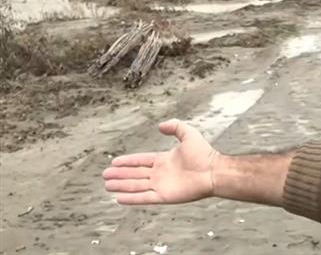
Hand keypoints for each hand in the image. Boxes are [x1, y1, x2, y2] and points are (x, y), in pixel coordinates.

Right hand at [103, 119, 219, 204]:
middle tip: (105, 175)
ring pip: (136, 186)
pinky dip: (131, 198)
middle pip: (135, 174)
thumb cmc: (204, 154)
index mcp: (164, 160)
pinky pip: (144, 198)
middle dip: (120, 175)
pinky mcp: (164, 196)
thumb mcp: (188, 134)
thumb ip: (175, 127)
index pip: (141, 161)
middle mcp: (161, 174)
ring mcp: (161, 185)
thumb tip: (160, 125)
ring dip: (121, 185)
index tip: (114, 162)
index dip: (128, 161)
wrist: (213, 171)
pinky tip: (119, 198)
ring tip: (107, 185)